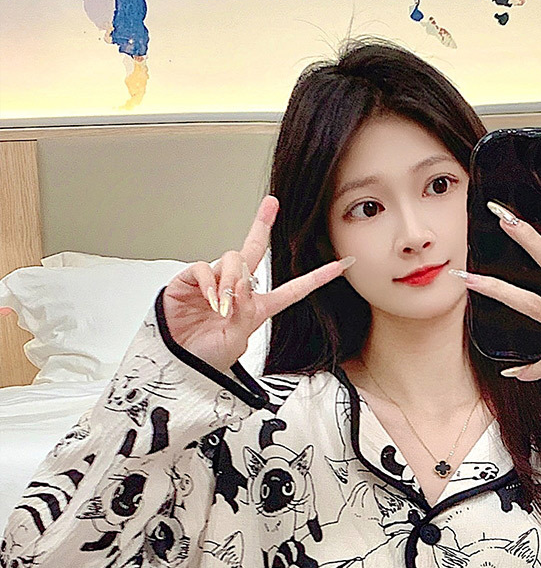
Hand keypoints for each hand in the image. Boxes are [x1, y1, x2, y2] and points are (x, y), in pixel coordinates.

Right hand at [162, 194, 354, 375]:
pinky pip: (204, 269)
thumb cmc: (204, 359)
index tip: (339, 266)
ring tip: (224, 305)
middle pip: (253, 251)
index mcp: (255, 309)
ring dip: (232, 280)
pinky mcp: (190, 281)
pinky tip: (209, 300)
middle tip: (271, 204)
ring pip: (232, 261)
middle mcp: (236, 291)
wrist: (175, 363)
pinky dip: (210, 283)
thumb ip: (244, 313)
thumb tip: (241, 285)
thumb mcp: (236, 341)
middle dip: (261, 224)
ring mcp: (213, 283)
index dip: (316, 279)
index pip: (291, 290)